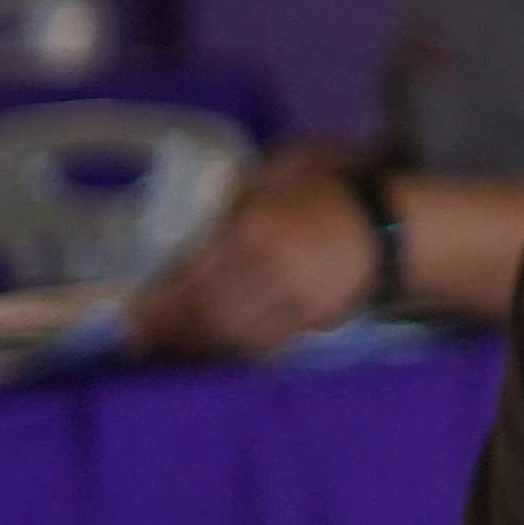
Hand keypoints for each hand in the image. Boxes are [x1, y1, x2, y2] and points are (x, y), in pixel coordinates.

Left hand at [121, 152, 379, 360]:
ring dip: (196, 347)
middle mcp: (269, 270)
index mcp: (253, 230)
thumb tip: (191, 218)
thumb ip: (235, 194)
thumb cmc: (328, 189)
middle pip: (205, 313)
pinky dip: (231, 352)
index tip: (130, 318)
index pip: (191, 277)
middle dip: (170, 332)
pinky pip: (262, 345)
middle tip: (141, 341)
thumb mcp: (276, 172)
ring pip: (231, 335)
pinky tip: (213, 350)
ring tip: (171, 349)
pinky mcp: (313, 321)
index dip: (158, 303)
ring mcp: (294, 300)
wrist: (393, 223)